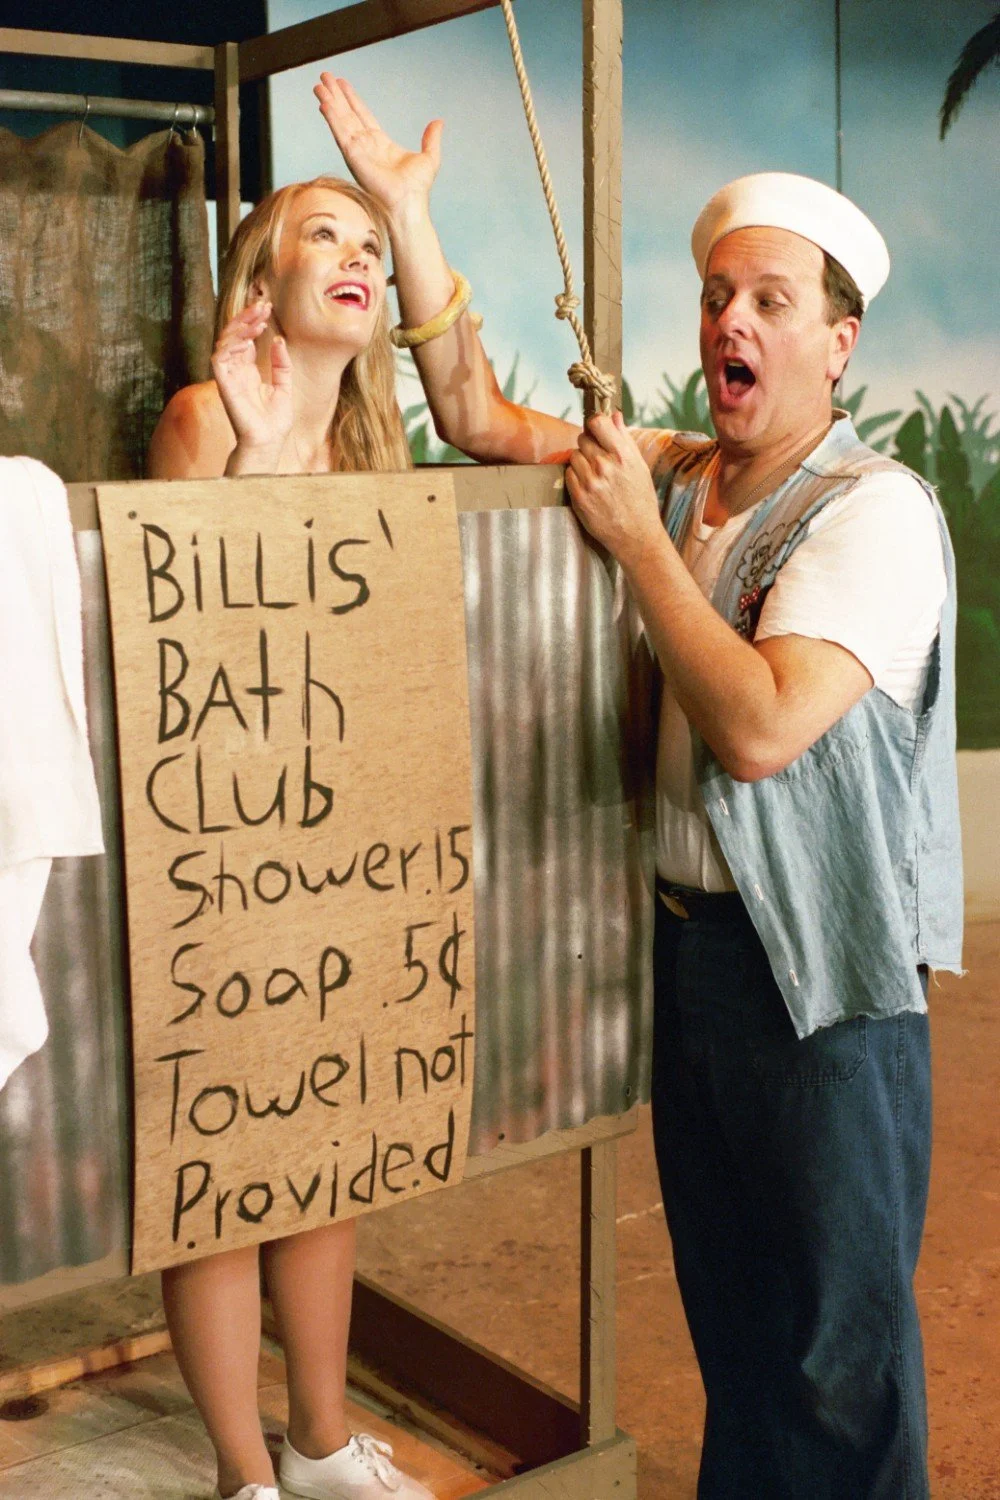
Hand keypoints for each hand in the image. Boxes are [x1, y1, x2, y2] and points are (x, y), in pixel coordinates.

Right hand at [211, 302, 293, 463]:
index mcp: (247, 370)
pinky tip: (248, 339)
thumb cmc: (275, 421)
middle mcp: (235, 371)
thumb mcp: (284, 386)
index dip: (254, 321)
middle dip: (247, 317)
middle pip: (234, 335)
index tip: (268, 308)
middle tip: (263, 305)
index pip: (245, 338)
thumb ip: (281, 364)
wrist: (268, 442)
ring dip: (240, 327)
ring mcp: (228, 377)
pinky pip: (219, 358)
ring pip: (225, 342)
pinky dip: (231, 346)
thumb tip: (278, 339)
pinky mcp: (223, 385)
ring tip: (258, 320)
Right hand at [314, 74, 441, 216]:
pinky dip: (332, 118)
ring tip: (318, 84)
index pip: (363, 115)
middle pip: (348, 114)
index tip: (342, 84)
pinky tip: (324, 103)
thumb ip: (431, 139)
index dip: (352, 99)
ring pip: (340, 120)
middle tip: (324, 76)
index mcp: (380, 144)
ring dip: (329, 102)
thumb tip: (438, 122)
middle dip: (336, 95)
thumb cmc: (417, 190)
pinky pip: (340, 133)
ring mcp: (357, 151)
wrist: (408, 204)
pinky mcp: (353, 156)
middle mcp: (366, 146)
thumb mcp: (429, 158)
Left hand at [565, 412, 663, 569]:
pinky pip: (568, 473)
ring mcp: (589, 482)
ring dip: (581, 461)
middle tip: (598, 458)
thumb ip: (624, 439)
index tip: (597, 429)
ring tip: (595, 474)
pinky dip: (575, 476)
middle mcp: (604, 466)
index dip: (595, 423)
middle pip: (583, 438)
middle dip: (589, 445)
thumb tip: (614, 415)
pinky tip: (589, 485)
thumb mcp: (640, 467)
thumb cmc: (640, 500)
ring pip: (574, 455)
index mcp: (622, 455)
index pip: (597, 422)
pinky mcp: (578, 496)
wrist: (636, 535)